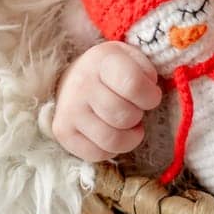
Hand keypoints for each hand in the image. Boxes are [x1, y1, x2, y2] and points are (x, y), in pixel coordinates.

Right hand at [47, 41, 162, 162]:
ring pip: (112, 140)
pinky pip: (97, 154)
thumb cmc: (112, 71)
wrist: (74, 78)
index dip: (150, 97)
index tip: (150, 96)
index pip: (133, 85)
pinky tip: (111, 133)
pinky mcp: (63, 132)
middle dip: (138, 116)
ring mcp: (69, 110)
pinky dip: (111, 150)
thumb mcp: (133, 58)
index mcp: (102, 60)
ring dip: (128, 137)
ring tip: (126, 124)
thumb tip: (150, 97)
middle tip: (133, 109)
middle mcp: (81, 84)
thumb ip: (148, 72)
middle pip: (125, 116)